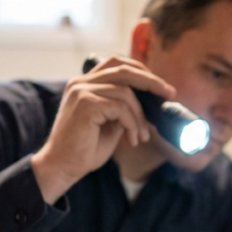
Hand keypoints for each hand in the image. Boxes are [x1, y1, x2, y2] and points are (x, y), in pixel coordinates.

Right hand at [31, 56, 175, 202]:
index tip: (161, 86)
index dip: (141, 71)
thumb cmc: (84, 150)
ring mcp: (81, 91)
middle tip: (169, 94)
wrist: (62, 167)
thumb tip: (148, 101)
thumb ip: (122, 108)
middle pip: (124, 69)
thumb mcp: (109, 124)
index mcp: (84, 84)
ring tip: (141, 137)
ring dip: (140, 117)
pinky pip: (120, 108)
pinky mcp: (86, 104)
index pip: (117, 64)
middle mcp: (81, 83)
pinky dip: (132, 124)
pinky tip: (132, 139)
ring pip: (126, 93)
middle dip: (151, 81)